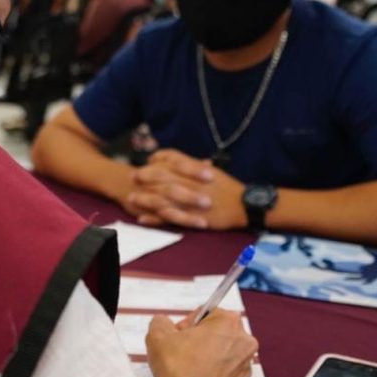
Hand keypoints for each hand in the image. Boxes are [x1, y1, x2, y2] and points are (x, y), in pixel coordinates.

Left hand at [127, 149, 246, 230]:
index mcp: (196, 169)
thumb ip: (194, 165)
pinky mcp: (191, 217)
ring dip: (145, 197)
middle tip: (134, 176)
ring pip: (162, 197)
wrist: (244, 205)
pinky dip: (154, 218)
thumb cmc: (229, 187)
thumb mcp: (212, 171)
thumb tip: (177, 161)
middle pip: (163, 176)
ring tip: (132, 198)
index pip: (172, 158)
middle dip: (146, 176)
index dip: (158, 158)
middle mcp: (191, 183)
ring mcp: (190, 201)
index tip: (149, 160)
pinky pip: (169, 217)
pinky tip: (143, 218)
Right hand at [146, 308, 257, 376]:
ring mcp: (244, 361)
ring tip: (188, 365)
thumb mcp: (158, 335)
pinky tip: (197, 376)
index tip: (179, 336)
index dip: (187, 324)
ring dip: (205, 354)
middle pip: (216, 330)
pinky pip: (224, 368)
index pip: (204, 313)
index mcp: (228, 321)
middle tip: (181, 350)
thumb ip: (161, 322)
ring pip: (221, 350)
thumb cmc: (180, 369)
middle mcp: (243, 339)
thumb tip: (163, 324)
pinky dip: (212, 370)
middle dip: (198, 338)